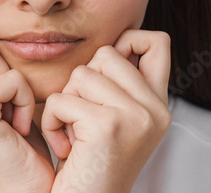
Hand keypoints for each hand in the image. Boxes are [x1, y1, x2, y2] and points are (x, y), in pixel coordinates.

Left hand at [42, 30, 172, 192]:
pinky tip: (65, 148)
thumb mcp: (114, 123)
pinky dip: (51, 123)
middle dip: (81, 83)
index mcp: (159, 106)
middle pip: (105, 53)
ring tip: (73, 136)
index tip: (103, 73)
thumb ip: (119, 86)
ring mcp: (135, 116)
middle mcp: (155, 109)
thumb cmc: (90, 168)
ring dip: (63, 103)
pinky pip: (60, 100)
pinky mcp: (107, 125)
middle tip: (82, 120)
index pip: (156, 42)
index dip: (127, 41)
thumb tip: (113, 44)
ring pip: (80, 74)